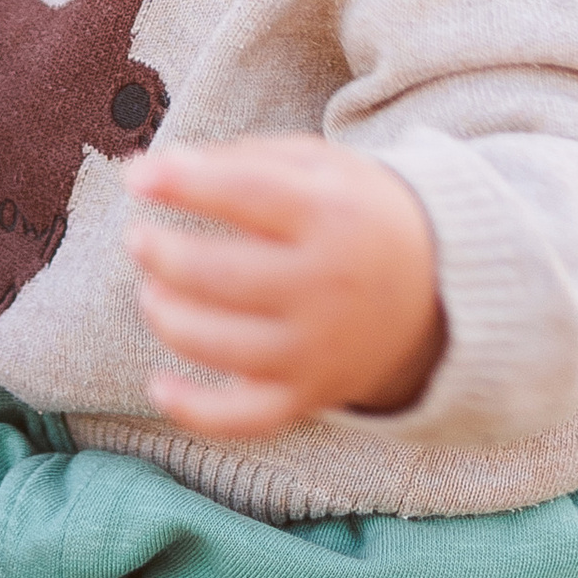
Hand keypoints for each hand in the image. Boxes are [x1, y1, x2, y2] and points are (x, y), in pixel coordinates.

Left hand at [123, 135, 446, 436]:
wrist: (440, 288)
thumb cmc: (358, 213)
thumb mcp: (324, 166)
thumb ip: (249, 160)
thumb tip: (162, 170)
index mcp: (331, 215)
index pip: (246, 196)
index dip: (183, 184)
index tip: (137, 177)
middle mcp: (326, 285)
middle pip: (220, 276)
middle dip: (162, 255)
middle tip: (138, 239)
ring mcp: (317, 348)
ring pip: (219, 344)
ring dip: (166, 316)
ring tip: (151, 292)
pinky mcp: (309, 395)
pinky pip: (244, 417)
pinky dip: (193, 409)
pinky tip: (157, 384)